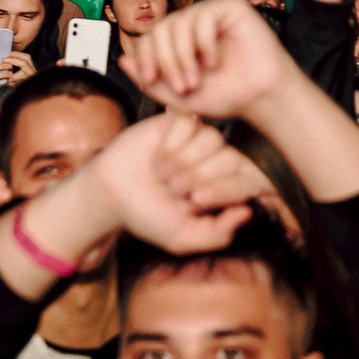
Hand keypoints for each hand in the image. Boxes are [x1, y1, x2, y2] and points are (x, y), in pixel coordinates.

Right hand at [80, 111, 264, 256]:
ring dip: (184, 159)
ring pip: (211, 138)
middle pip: (229, 157)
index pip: (244, 181)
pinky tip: (158, 155)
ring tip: (164, 173)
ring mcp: (196, 139)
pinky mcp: (176, 122)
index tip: (194, 202)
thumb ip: (216, 233)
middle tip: (175, 189)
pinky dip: (172, 143)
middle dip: (200, 176)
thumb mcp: (182, 237)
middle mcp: (213, 161)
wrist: (111, 194)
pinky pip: (189, 123)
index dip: (220, 191)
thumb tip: (248, 212)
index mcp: (221, 188)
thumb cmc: (147, 215)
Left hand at [121, 0, 297, 121]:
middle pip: (159, 29)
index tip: (150, 81)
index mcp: (178, 41)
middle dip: (165, 61)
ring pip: (177, 23)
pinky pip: (202, 17)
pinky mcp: (230, 7)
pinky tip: (214, 62)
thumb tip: (123, 59)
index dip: (144, 58)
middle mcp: (192, 23)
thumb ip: (151, 80)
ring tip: (196, 80)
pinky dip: (203, 44)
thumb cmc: (226, 95)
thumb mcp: (179, 96)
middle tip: (181, 87)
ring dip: (182, 56)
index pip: (149, 37)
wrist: (262, 98)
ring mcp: (210, 13)